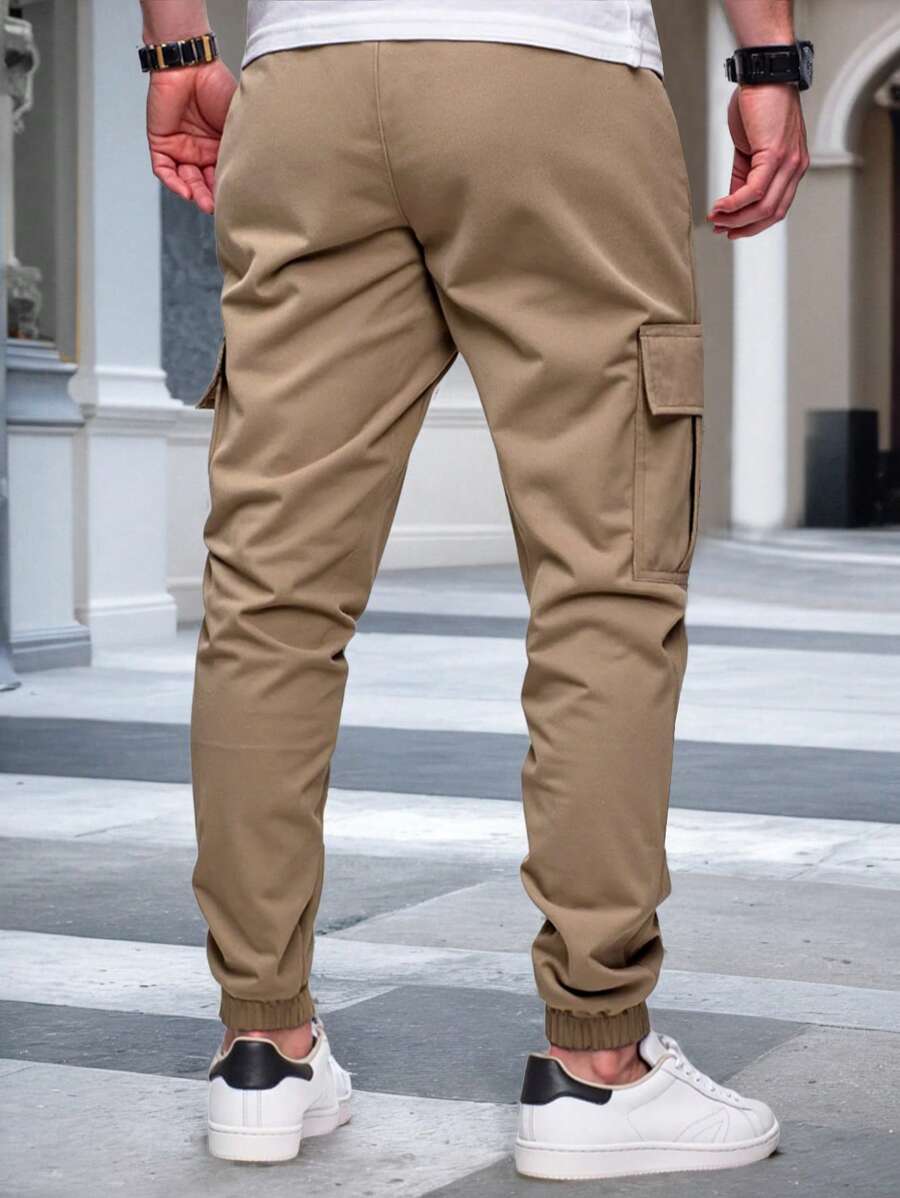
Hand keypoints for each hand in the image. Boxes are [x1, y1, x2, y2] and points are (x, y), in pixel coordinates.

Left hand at [146, 61, 236, 213]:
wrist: (189, 64)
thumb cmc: (217, 85)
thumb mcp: (237, 121)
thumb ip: (242, 145)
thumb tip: (253, 174)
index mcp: (221, 146)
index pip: (224, 175)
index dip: (229, 189)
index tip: (237, 201)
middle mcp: (201, 150)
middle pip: (205, 182)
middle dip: (210, 197)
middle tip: (218, 207)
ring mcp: (181, 148)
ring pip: (185, 179)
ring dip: (193, 193)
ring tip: (203, 202)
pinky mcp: (161, 143)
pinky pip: (164, 169)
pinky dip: (173, 182)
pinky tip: (184, 191)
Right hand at [708, 85, 808, 238]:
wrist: (764, 71)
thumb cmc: (759, 102)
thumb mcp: (750, 147)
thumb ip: (744, 176)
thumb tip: (733, 202)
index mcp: (793, 166)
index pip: (776, 207)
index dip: (752, 224)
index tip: (729, 228)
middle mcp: (796, 167)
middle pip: (772, 213)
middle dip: (744, 227)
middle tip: (721, 228)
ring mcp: (789, 161)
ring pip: (764, 206)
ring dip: (737, 218)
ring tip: (716, 218)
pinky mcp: (775, 154)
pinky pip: (755, 190)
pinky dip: (735, 203)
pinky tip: (720, 206)